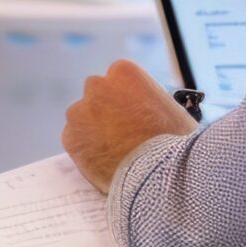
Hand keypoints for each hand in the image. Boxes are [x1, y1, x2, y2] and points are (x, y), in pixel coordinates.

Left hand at [62, 60, 197, 192]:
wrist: (159, 173)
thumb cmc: (175, 142)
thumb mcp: (171, 109)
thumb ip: (150, 102)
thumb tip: (147, 111)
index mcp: (123, 72)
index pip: (119, 79)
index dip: (128, 99)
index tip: (134, 115)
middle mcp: (96, 86)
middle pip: (98, 94)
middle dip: (107, 110)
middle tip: (123, 133)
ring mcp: (80, 112)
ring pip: (83, 118)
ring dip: (93, 130)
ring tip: (114, 152)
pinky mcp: (70, 138)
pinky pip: (76, 142)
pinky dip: (86, 151)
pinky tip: (104, 162)